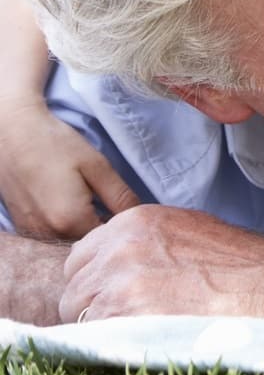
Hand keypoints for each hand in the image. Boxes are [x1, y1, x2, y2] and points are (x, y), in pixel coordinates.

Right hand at [0, 99, 140, 238]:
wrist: (11, 132)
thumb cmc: (56, 145)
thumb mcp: (97, 166)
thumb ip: (120, 197)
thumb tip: (140, 217)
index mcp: (70, 221)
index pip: (107, 237)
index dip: (121, 225)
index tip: (125, 208)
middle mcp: (48, 233)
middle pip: (87, 242)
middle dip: (102, 228)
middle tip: (107, 202)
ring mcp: (31, 231)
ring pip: (69, 240)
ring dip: (82, 228)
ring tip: (86, 200)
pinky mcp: (22, 225)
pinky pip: (50, 235)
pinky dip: (63, 225)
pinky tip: (66, 202)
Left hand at [61, 206, 263, 320]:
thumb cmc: (238, 263)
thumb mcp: (186, 230)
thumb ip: (142, 243)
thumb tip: (111, 266)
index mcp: (132, 222)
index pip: (79, 258)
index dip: (96, 281)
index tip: (119, 295)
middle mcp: (119, 249)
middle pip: (74, 290)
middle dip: (95, 307)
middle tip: (133, 319)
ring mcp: (120, 284)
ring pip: (81, 318)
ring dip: (105, 329)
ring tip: (146, 330)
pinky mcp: (128, 318)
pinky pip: (97, 340)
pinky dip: (116, 346)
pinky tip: (150, 340)